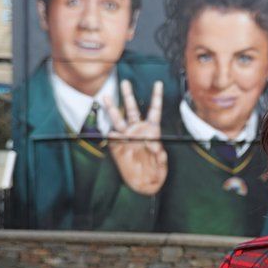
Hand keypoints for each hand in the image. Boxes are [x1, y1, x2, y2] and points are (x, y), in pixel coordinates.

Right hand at [105, 80, 167, 195]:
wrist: (144, 185)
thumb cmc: (156, 172)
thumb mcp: (162, 164)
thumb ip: (159, 154)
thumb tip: (151, 142)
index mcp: (152, 131)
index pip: (154, 111)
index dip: (156, 97)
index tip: (158, 83)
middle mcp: (138, 131)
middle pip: (132, 110)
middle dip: (128, 96)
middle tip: (125, 82)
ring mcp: (126, 138)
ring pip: (118, 120)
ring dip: (112, 109)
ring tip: (106, 98)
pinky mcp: (117, 148)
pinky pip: (113, 138)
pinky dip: (112, 135)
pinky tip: (113, 134)